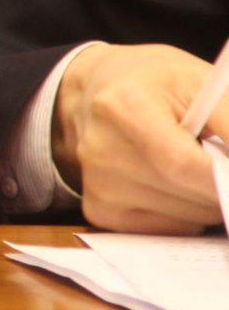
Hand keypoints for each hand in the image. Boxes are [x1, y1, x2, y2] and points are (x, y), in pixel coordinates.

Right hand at [53, 43, 224, 232]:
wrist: (93, 92)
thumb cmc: (154, 83)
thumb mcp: (199, 81)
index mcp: (123, 106)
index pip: (182, 164)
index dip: (225, 177)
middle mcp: (101, 150)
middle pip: (189, 194)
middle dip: (224, 186)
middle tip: (225, 163)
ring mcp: (98, 184)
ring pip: (187, 217)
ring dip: (207, 199)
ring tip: (195, 165)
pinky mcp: (99, 209)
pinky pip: (169, 228)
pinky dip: (186, 213)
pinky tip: (172, 183)